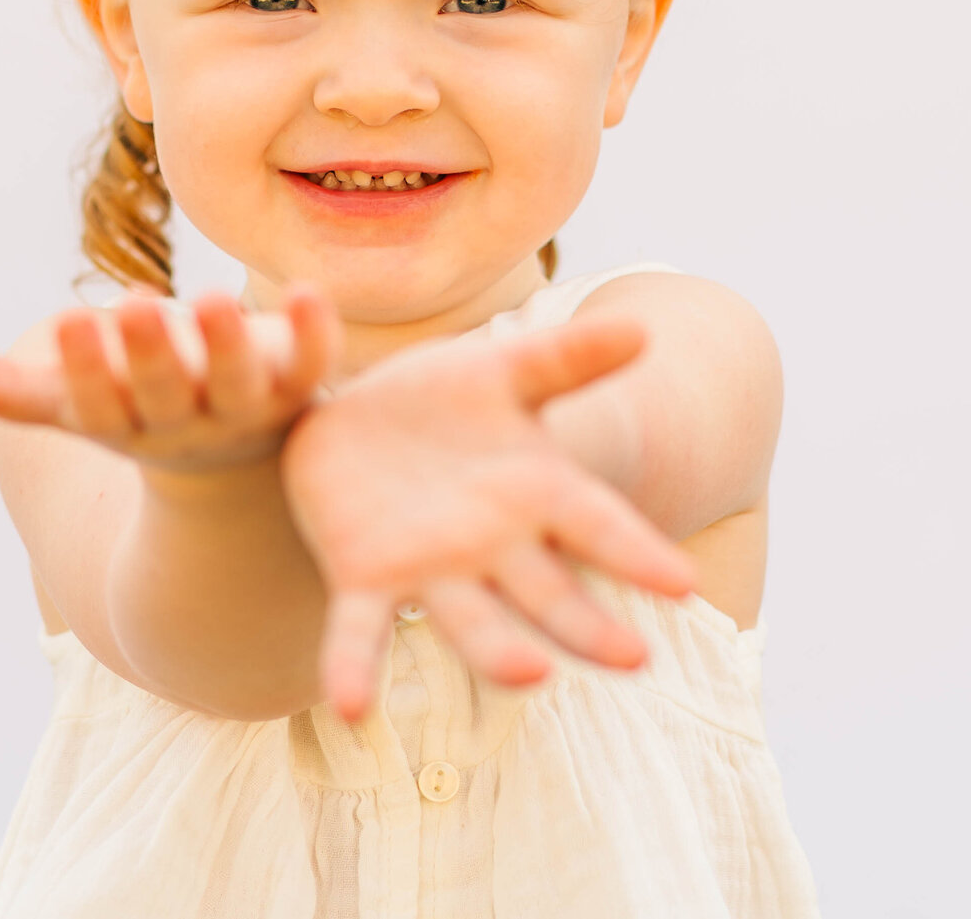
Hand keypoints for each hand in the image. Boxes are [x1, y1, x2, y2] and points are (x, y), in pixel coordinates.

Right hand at [0, 284, 343, 474]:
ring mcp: (250, 406)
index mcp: (133, 422)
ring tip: (215, 298)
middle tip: (140, 303)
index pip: (104, 405)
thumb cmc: (144, 410)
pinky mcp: (300, 385)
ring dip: (229, 344)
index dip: (89, 370)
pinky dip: (315, 332)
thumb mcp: (81, 405)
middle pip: (170, 393)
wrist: (241, 458)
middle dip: (153, 353)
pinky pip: (313, 362)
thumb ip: (16, 392)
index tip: (72, 324)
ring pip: (241, 382)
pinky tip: (309, 292)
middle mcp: (192, 420)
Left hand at [280, 315, 699, 721]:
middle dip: (586, 622)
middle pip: (546, 590)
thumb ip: (566, 356)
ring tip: (531, 676)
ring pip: (468, 618)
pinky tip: (355, 708)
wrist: (354, 413)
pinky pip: (360, 629)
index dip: (636, 553)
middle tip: (633, 657)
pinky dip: (356, 668)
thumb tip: (644, 329)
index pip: (596, 526)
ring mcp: (430, 568)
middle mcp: (492, 545)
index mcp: (534, 491)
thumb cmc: (443, 396)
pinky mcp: (364, 578)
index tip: (683, 584)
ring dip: (498, 651)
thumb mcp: (502, 369)